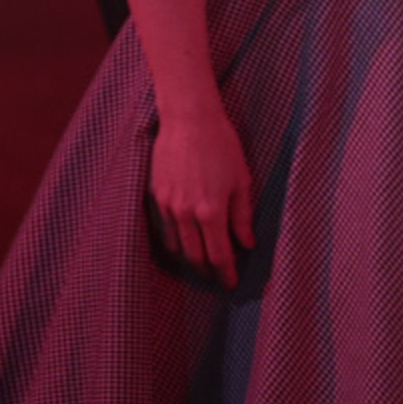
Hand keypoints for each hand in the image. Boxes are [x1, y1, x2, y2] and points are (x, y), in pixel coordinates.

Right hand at [145, 91, 257, 286]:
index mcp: (211, 211)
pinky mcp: (155, 196)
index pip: (219, 254)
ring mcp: (167, 206)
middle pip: (196, 256)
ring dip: (190, 258)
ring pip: (178, 245)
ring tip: (202, 263)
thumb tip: (247, 243)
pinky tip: (183, 243)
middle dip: (208, 270)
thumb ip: (242, 216)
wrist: (188, 120)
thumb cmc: (221, 146)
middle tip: (217, 277)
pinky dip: (175, 240)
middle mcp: (186, 214)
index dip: (226, 272)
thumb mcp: (241, 179)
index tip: (231, 283)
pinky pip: (165, 228)